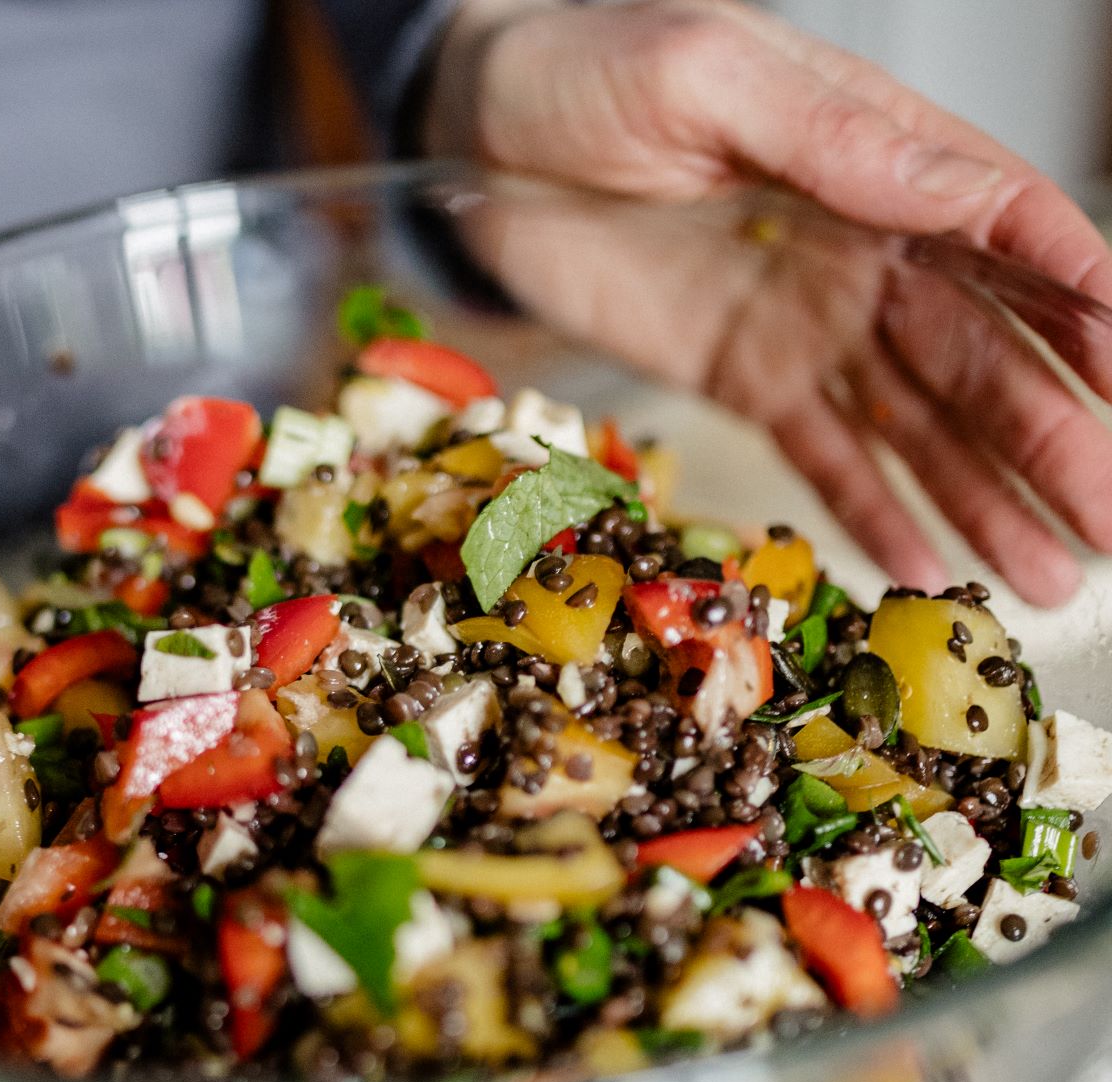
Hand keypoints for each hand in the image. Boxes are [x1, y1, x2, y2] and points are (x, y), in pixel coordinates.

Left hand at [431, 0, 1111, 604]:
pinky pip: (823, 453)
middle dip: (1055, 438)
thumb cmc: (581, 70)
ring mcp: (808, 319)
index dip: (1085, 308)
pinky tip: (929, 566)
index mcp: (876, 156)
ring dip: (987, 497)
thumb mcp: (702, 77)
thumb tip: (959, 187)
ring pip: (921, 420)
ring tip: (1045, 573)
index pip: (1015, 234)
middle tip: (1110, 517)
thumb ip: (828, 134)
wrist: (471, 130)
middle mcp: (865, 247)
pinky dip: (874, 510)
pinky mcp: (743, 375)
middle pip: (987, 354)